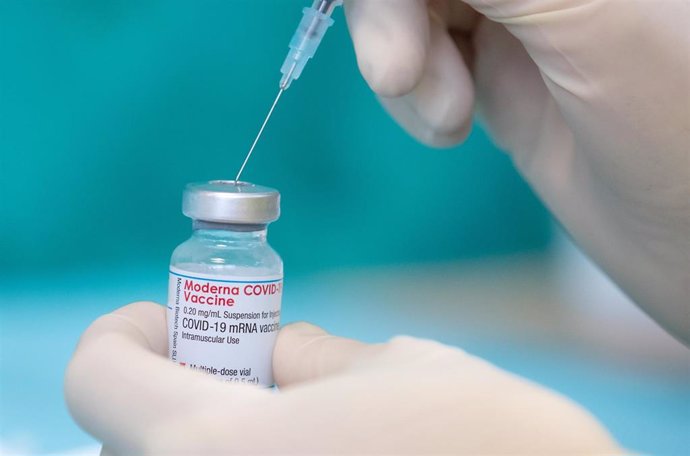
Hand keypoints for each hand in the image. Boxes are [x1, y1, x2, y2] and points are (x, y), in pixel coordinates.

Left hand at [65, 302, 621, 454]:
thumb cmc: (492, 445)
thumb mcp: (398, 370)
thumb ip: (319, 356)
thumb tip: (280, 353)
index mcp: (218, 449)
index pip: (99, 373)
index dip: (133, 328)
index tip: (178, 315)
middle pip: (130, 433)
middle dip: (177, 385)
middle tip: (247, 364)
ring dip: (213, 427)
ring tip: (292, 411)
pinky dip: (251, 455)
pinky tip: (320, 449)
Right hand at [343, 0, 689, 342]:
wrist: (689, 242)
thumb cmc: (682, 139)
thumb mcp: (596, 22)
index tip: (394, 19)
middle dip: (391, 13)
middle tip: (399, 74)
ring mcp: (521, 10)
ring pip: (406, 8)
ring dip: (403, 63)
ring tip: (447, 118)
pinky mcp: (498, 60)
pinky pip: (418, 56)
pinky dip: (411, 94)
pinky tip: (448, 127)